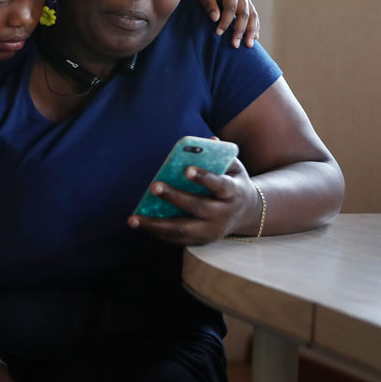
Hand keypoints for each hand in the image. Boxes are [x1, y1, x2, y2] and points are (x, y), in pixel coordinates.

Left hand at [127, 158, 260, 244]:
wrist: (247, 214)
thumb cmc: (232, 183)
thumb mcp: (233, 168)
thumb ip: (220, 155)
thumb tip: (208, 141)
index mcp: (233, 192)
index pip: (219, 185)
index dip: (204, 178)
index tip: (186, 170)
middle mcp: (223, 214)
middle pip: (197, 207)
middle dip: (174, 197)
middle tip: (153, 186)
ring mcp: (211, 230)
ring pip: (182, 230)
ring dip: (155, 225)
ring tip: (133, 219)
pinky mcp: (201, 240)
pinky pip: (176, 239)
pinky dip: (157, 233)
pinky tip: (141, 224)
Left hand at [184, 0, 259, 47]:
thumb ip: (209, 4)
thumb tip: (215, 19)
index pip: (230, 7)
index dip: (225, 21)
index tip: (218, 33)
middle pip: (244, 13)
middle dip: (240, 30)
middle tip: (235, 45)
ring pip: (252, 15)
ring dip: (251, 31)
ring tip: (249, 45)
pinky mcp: (245, 2)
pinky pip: (253, 15)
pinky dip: (254, 26)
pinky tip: (254, 37)